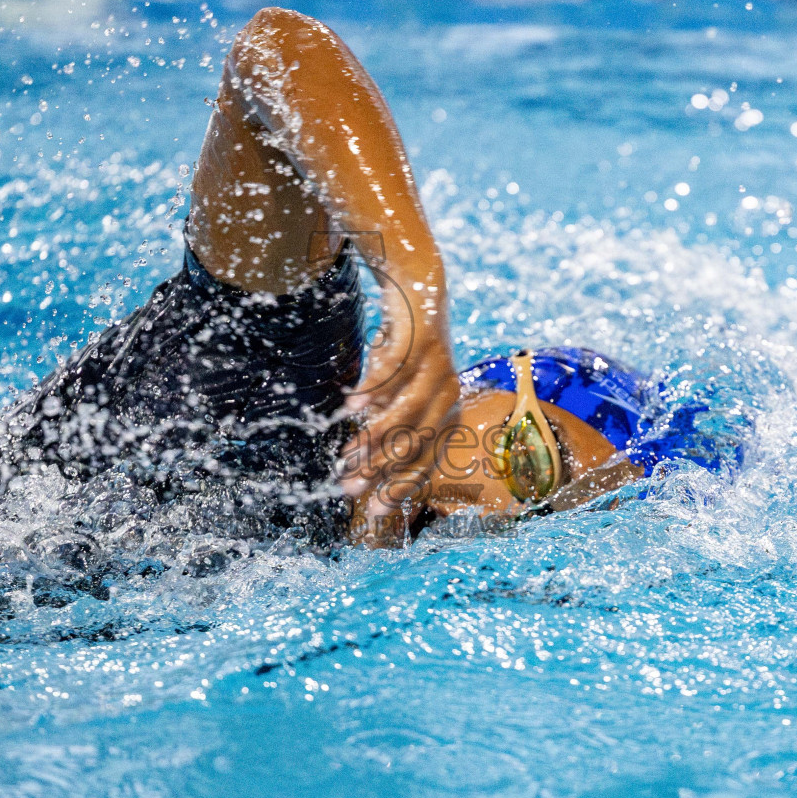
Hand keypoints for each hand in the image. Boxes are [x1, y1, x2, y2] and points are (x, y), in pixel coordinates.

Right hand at [339, 283, 459, 546]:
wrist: (418, 286)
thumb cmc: (405, 346)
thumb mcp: (397, 389)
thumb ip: (385, 420)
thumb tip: (360, 462)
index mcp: (448, 411)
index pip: (427, 461)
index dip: (400, 488)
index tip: (372, 511)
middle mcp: (450, 394)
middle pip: (417, 443)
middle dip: (381, 470)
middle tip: (348, 486)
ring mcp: (441, 368)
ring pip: (407, 414)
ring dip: (374, 437)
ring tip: (346, 454)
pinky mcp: (424, 343)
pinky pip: (395, 375)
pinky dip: (371, 392)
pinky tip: (348, 406)